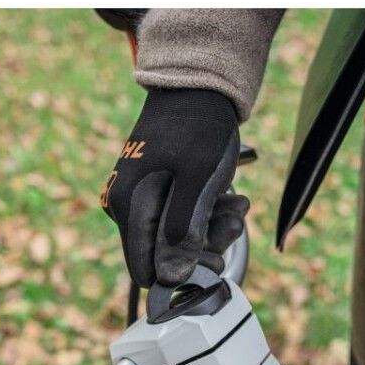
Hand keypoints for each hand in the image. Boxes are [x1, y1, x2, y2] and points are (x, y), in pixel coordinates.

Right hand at [101, 88, 248, 286]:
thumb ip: (183, 230)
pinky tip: (230, 197)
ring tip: (238, 203)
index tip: (214, 257)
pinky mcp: (156, 195)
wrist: (197, 86)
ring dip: (214, 228)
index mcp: (128, 207)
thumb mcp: (198, 181)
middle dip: (206, 244)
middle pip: (166, 257)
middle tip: (235, 219)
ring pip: (179, 239)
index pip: (146, 270)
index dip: (182, 273)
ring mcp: (140, 201)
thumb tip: (169, 278)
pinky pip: (182, 219)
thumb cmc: (199, 128)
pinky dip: (209, 213)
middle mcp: (126, 208)